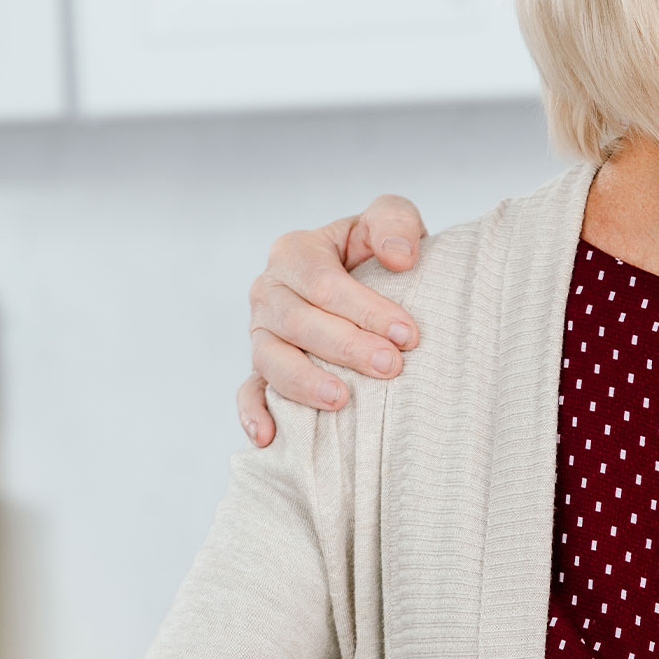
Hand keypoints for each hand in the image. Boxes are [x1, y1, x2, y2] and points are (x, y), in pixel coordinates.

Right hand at [236, 193, 429, 444]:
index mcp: (295, 252)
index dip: (366, 310)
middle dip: (346, 347)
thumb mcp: (391, 220)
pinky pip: (249, 392)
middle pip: (299, 323)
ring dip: (304, 382)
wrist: (369, 282)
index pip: (324, 284)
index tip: (409, 334)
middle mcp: (269, 291)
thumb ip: (394, 222)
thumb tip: (400, 257)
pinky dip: (252, 414)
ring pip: (271, 360)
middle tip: (390, 367)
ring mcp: (261, 333)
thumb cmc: (379, 252)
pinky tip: (268, 438)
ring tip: (341, 400)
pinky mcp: (261, 369)